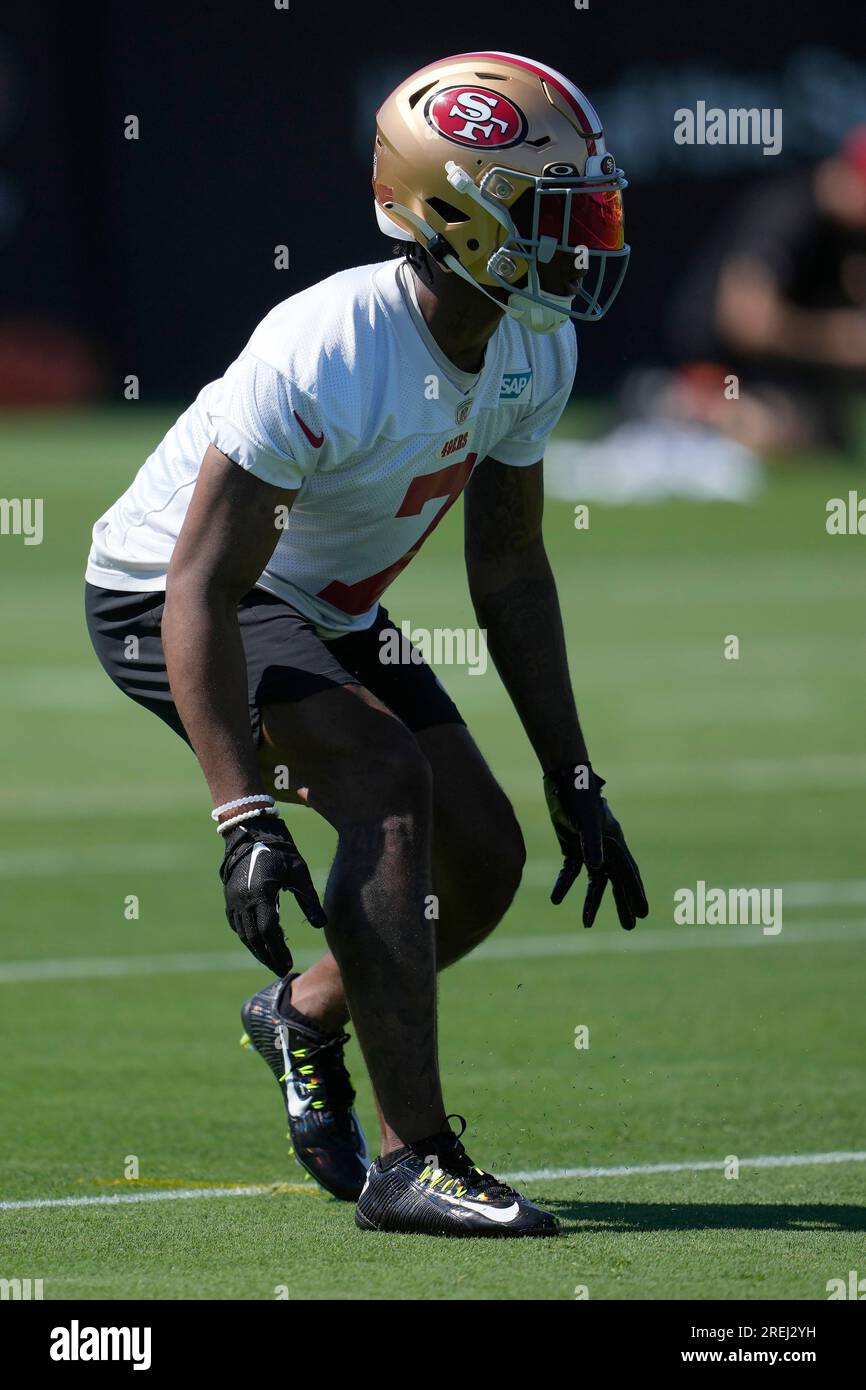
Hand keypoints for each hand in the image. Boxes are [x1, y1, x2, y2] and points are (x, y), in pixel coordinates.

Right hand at [219, 814, 325, 973]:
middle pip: (254, 938)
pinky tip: (257, 944)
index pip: (269, 931)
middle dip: (267, 956)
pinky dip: (247, 937)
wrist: (251, 831)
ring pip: (243, 933)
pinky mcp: (229, 897)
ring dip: (257, 949)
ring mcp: (233, 900)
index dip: (278, 950)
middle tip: (280, 970)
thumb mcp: (298, 872)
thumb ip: (309, 899)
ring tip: (271, 961)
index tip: (287, 964)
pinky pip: (237, 924)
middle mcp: (243, 901)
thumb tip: (322, 925)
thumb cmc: (280, 850)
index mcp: (261, 894)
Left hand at [544, 765, 647, 929]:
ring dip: (592, 901)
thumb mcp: (587, 821)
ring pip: (595, 881)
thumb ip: (592, 843)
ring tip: (587, 924)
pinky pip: (571, 871)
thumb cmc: (579, 798)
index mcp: (615, 843)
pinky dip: (564, 884)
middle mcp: (605, 848)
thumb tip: (596, 868)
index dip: (635, 895)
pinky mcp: (572, 846)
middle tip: (630, 926)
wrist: (564, 780)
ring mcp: (589, 848)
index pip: (628, 874)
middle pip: (617, 881)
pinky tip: (555, 899)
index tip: (642, 914)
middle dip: (622, 904)